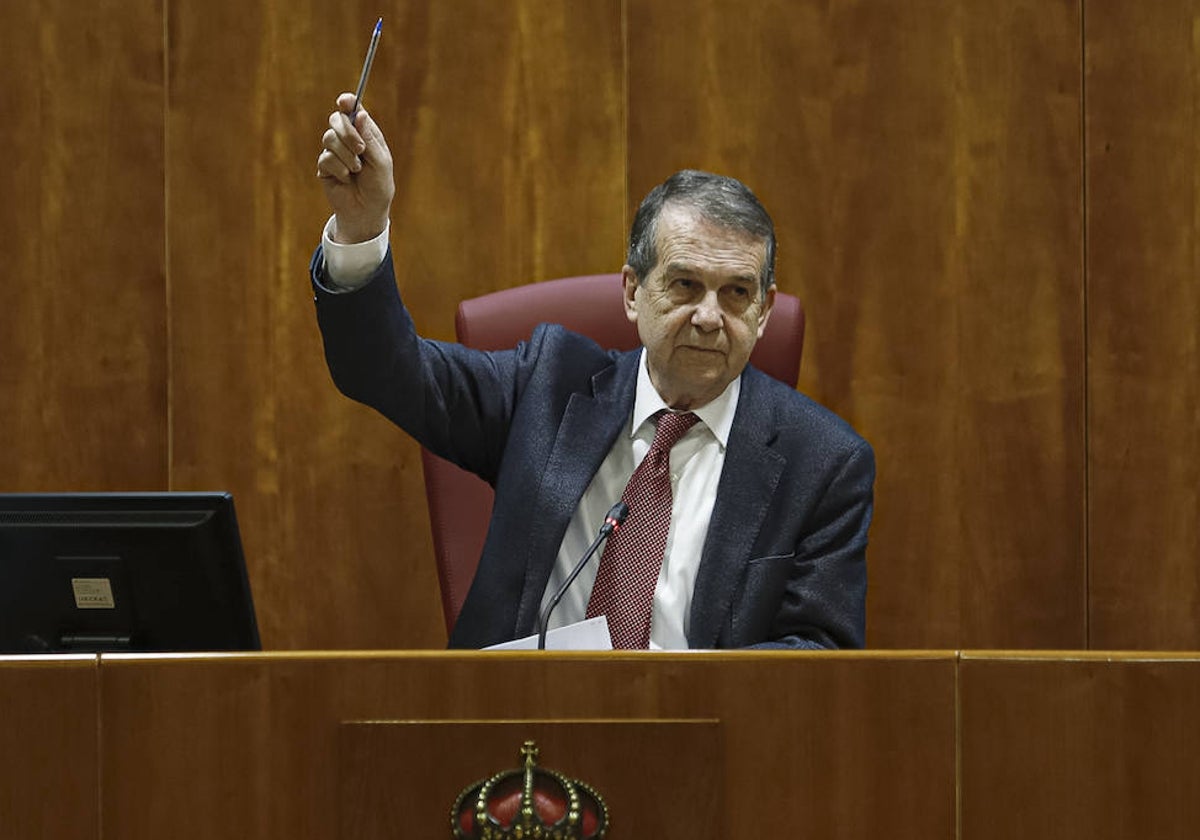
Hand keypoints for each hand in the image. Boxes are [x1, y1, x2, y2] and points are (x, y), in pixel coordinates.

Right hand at [317, 92, 394, 243]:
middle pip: (336, 119)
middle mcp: (348, 139)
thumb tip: (360, 114)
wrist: (367, 212)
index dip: (347, 102)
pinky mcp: (324, 166)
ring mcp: (335, 152)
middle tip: (360, 150)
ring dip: (345, 155)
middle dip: (347, 133)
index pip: (353, 111)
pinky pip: (325, 158)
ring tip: (356, 170)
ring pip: (329, 138)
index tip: (344, 101)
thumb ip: (369, 138)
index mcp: (365, 133)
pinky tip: (346, 179)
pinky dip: (338, 169)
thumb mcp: (380, 162)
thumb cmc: (379, 187)